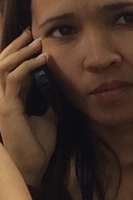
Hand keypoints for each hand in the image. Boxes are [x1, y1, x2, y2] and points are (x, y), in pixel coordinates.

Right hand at [0, 29, 57, 186]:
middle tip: (32, 33)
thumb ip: (49, 102)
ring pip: (3, 67)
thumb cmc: (38, 144)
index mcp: (9, 99)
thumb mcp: (48, 117)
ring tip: (38, 42)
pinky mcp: (7, 109)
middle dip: (15, 46)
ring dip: (21, 52)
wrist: (33, 166)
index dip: (18, 53)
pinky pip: (14, 80)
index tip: (33, 40)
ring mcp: (1, 102)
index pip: (8, 70)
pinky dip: (28, 66)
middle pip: (0, 63)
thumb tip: (60, 89)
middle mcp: (1, 98)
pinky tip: (44, 59)